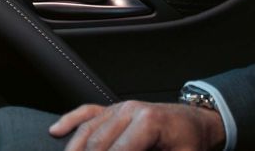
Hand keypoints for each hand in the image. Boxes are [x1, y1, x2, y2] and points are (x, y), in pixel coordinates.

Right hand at [49, 100, 224, 150]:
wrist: (197, 121)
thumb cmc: (191, 142)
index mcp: (147, 122)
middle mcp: (129, 110)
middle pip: (97, 142)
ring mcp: (119, 108)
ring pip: (87, 130)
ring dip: (74, 149)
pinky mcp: (114, 109)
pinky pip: (88, 113)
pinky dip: (71, 121)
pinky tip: (56, 130)